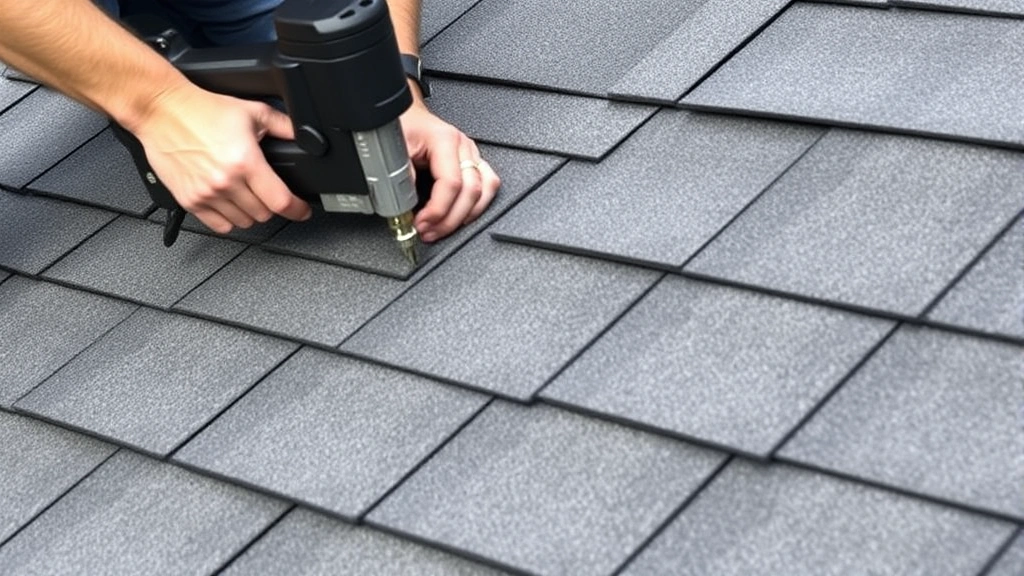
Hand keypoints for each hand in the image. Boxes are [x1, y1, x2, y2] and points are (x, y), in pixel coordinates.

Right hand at [132, 84, 311, 233]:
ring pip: (243, 222)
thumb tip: (302, 134)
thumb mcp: (251, 111)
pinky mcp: (189, 200)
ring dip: (250, 212)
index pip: (281, 201)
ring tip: (246, 195)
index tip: (302, 210)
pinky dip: (229, 219)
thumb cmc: (202, 110)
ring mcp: (206, 194)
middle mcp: (226, 182)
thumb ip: (282, 126)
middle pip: (264, 214)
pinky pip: (219, 226)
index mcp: (245, 162)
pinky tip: (229, 204)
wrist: (162, 111)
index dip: (298, 209)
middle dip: (271, 205)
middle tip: (267, 192)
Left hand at [400, 103, 500, 242]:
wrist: (409, 116)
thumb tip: (406, 204)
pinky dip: (477, 206)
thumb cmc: (403, 127)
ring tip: (443, 229)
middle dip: (450, 220)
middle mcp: (463, 147)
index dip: (438, 210)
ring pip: (486, 191)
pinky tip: (461, 216)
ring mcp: (472, 154)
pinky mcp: (474, 163)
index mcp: (445, 140)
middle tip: (429, 232)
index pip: (451, 183)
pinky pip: (488, 187)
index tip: (421, 224)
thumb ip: (402, 177)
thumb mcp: (394, 149)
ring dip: (466, 216)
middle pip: (471, 192)